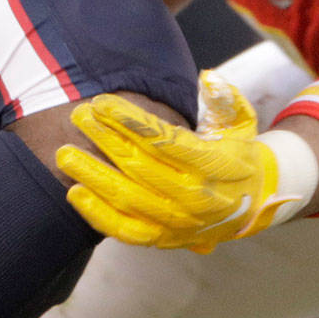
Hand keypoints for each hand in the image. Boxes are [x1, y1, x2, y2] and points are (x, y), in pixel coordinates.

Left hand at [55, 72, 307, 252]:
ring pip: (126, 198)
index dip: (129, 121)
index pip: (163, 140)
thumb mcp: (241, 124)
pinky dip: (97, 214)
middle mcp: (193, 196)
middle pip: (138, 165)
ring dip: (92, 174)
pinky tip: (75, 192)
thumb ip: (225, 101)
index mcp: (211, 165)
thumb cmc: (238, 156)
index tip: (102, 103)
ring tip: (64, 153)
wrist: (254, 204)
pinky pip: (124, 229)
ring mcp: (176, 222)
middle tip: (78, 116)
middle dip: (104, 139)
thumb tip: (208, 78)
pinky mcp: (163, 239)